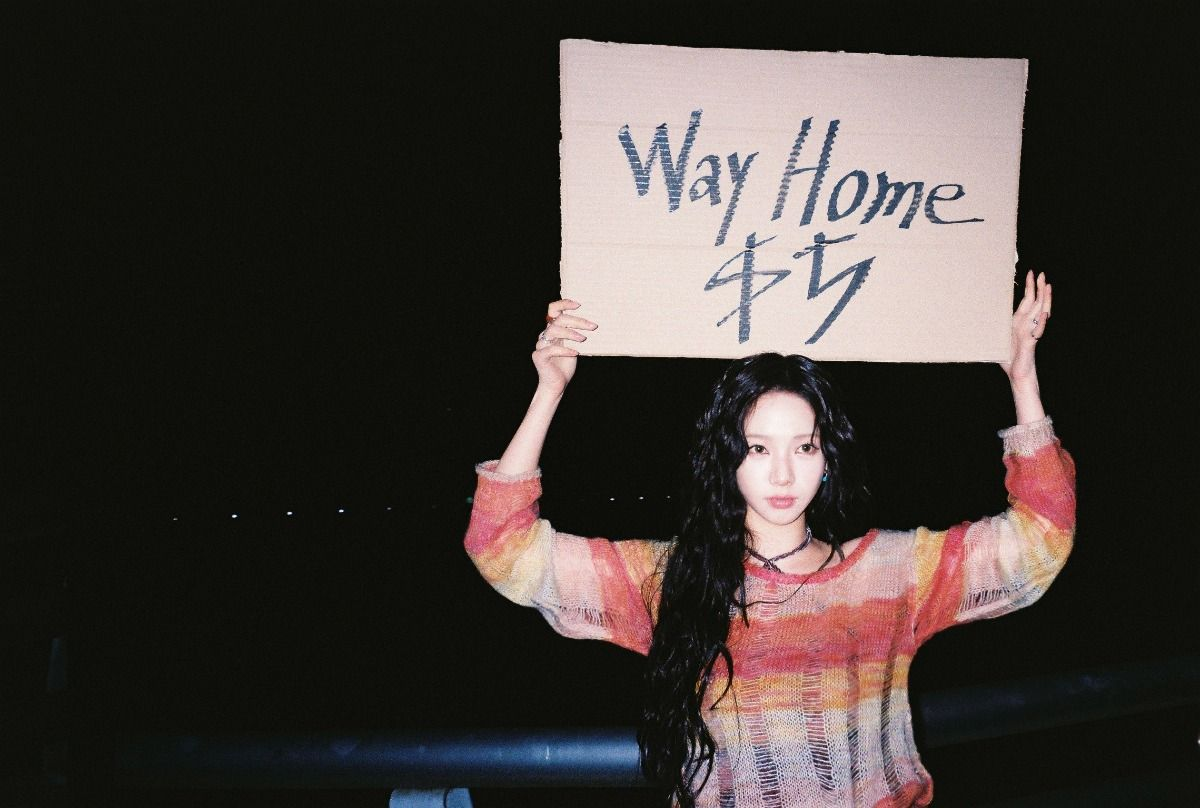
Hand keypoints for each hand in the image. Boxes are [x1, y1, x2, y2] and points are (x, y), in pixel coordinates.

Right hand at [532, 299, 596, 393]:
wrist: (557, 385)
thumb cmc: (566, 365)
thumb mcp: (575, 346)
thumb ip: (577, 334)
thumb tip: (594, 324)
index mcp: (553, 330)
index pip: (553, 309)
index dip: (564, 304)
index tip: (579, 305)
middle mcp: (545, 335)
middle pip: (558, 319)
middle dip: (577, 321)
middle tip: (593, 326)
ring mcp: (541, 345)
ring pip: (553, 330)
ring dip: (570, 333)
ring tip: (583, 339)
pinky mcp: (539, 357)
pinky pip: (550, 349)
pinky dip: (564, 350)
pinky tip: (575, 353)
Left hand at [1001, 271, 1050, 386]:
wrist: (1016, 374)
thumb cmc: (1010, 357)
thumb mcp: (999, 337)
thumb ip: (996, 327)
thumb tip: (980, 317)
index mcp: (1020, 322)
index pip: (1027, 300)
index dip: (1030, 287)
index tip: (1031, 273)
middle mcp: (1028, 325)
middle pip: (1036, 302)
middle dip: (1039, 288)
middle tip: (1041, 273)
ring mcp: (1031, 333)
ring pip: (1042, 313)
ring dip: (1045, 300)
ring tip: (1047, 287)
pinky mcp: (1031, 343)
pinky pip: (1038, 331)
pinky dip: (1041, 323)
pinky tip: (1045, 315)